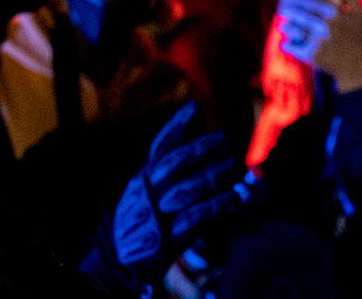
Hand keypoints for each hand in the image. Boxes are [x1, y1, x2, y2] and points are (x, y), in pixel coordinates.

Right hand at [109, 102, 243, 277]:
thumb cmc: (147, 211)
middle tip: (225, 138)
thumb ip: (171, 159)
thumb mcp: (151, 183)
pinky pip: (195, 218)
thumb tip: (195, 118)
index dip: (177, 125)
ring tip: (234, 165)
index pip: (160, 146)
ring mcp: (158, 214)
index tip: (196, 107)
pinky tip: (233, 198)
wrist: (127, 254)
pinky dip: (216, 206)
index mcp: (145, 176)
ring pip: (186, 190)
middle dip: (201, 149)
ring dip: (213, 176)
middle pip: (174, 164)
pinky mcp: (170, 238)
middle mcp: (149, 192)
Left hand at [278, 0, 361, 92]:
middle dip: (286, 8)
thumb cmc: (358, 39)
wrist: (359, 68)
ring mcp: (316, 41)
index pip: (310, 0)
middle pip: (298, 13)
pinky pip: (292, 47)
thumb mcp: (360, 15)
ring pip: (293, 29)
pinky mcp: (312, 55)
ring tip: (282, 24)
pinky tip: (285, 42)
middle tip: (281, 6)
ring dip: (285, 26)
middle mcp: (324, 26)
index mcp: (334, 13)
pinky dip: (287, 45)